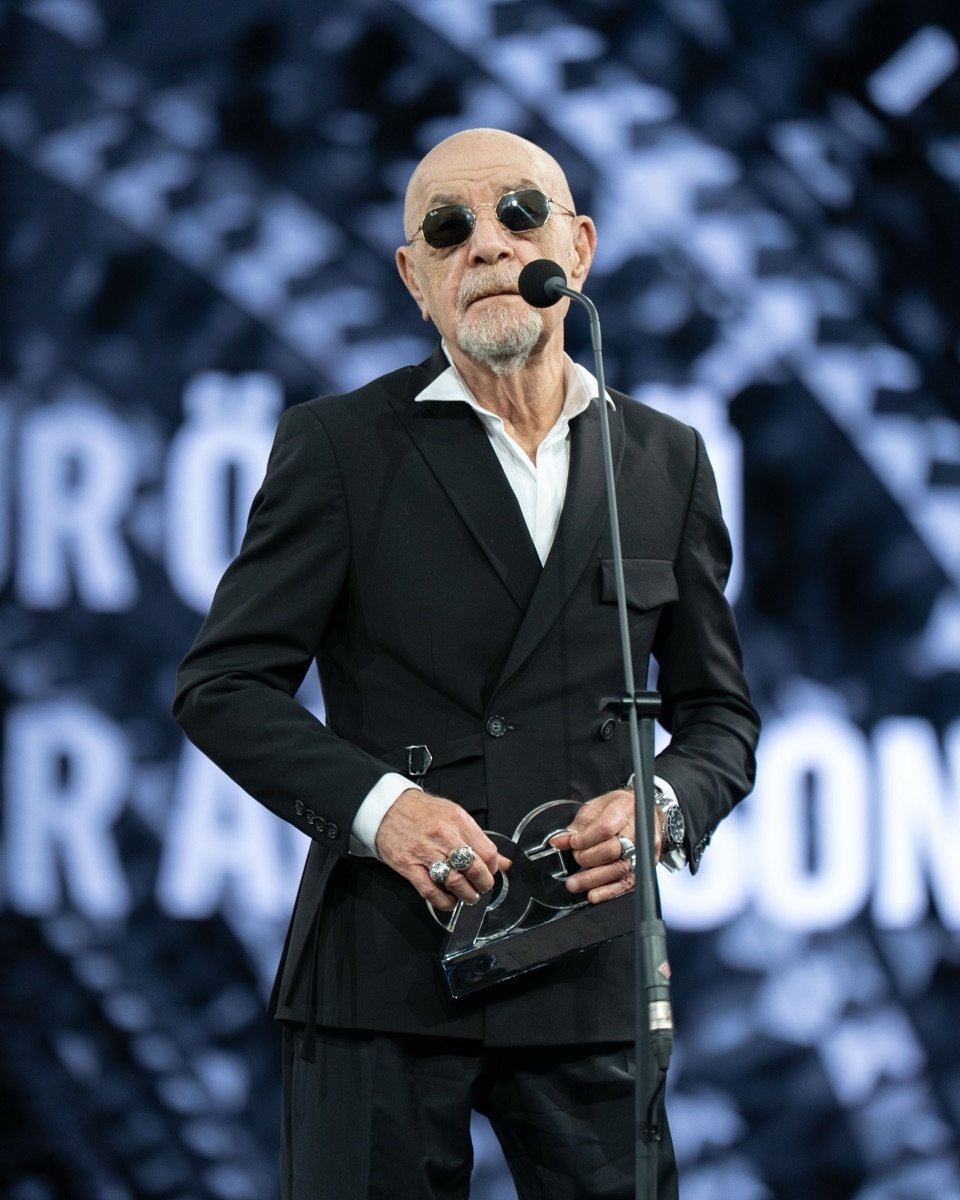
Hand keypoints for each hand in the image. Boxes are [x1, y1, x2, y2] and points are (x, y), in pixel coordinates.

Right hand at [375, 789, 508, 911]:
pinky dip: (443, 901)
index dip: (493, 867)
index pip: (487, 850)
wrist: (388, 808)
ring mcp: (424, 851)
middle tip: (483, 888)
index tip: (491, 872)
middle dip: (483, 884)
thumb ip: (478, 839)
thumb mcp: (454, 816)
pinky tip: (449, 902)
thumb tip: (503, 862)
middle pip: (473, 867)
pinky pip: (430, 890)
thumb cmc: (423, 811)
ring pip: (454, 881)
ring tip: (469, 896)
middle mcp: (442, 835)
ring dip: (466, 894)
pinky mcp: (408, 865)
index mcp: (457, 820)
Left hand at [550, 788, 657, 903]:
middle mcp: (637, 831)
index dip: (584, 839)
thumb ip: (580, 824)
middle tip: (575, 859)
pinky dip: (609, 891)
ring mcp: (643, 851)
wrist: (645, 812)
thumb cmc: (619, 808)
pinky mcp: (643, 867)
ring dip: (593, 879)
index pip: (604, 829)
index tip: (569, 843)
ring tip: (574, 884)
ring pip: (618, 869)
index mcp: (624, 810)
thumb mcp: (597, 806)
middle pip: (611, 851)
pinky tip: (594, 895)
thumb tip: (560, 840)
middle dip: (587, 858)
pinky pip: (627, 883)